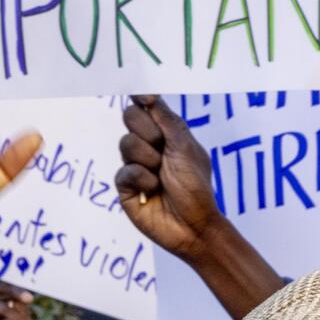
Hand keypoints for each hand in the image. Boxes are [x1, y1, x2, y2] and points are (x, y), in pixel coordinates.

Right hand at [115, 96, 221, 260]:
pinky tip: (153, 190)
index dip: (142, 97)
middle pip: (130, 118)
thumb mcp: (185, 147)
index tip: (144, 96)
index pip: (146, 106)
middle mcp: (149, 146)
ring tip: (161, 176)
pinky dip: (142, 179)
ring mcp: (135, 165)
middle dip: (149, 132)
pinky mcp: (125, 186)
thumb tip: (148, 94)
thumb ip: (165, 119)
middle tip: (164, 150)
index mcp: (166, 133)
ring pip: (126, 143)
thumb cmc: (195, 186)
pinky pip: (124, 170)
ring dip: (148, 159)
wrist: (194, 225)